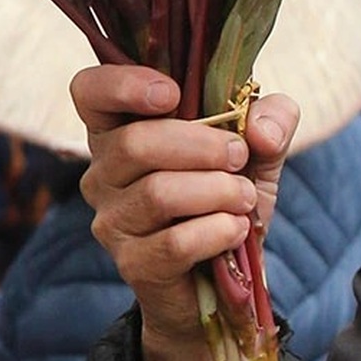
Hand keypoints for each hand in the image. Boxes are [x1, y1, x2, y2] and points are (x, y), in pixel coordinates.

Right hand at [72, 65, 298, 360]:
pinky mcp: (132, 263)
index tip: (174, 94)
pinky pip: (175, 243)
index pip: (89, 91)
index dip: (123, 85)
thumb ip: (270, 120)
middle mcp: (102, 173)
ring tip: (245, 198)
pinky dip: (218, 231)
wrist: (228, 276)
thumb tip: (260, 130)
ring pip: (158, 194)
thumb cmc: (229, 196)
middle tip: (239, 157)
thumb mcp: (259, 149)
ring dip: (218, 191)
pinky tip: (237, 230)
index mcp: (120, 130)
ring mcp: (111, 221)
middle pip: (135, 143)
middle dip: (202, 146)